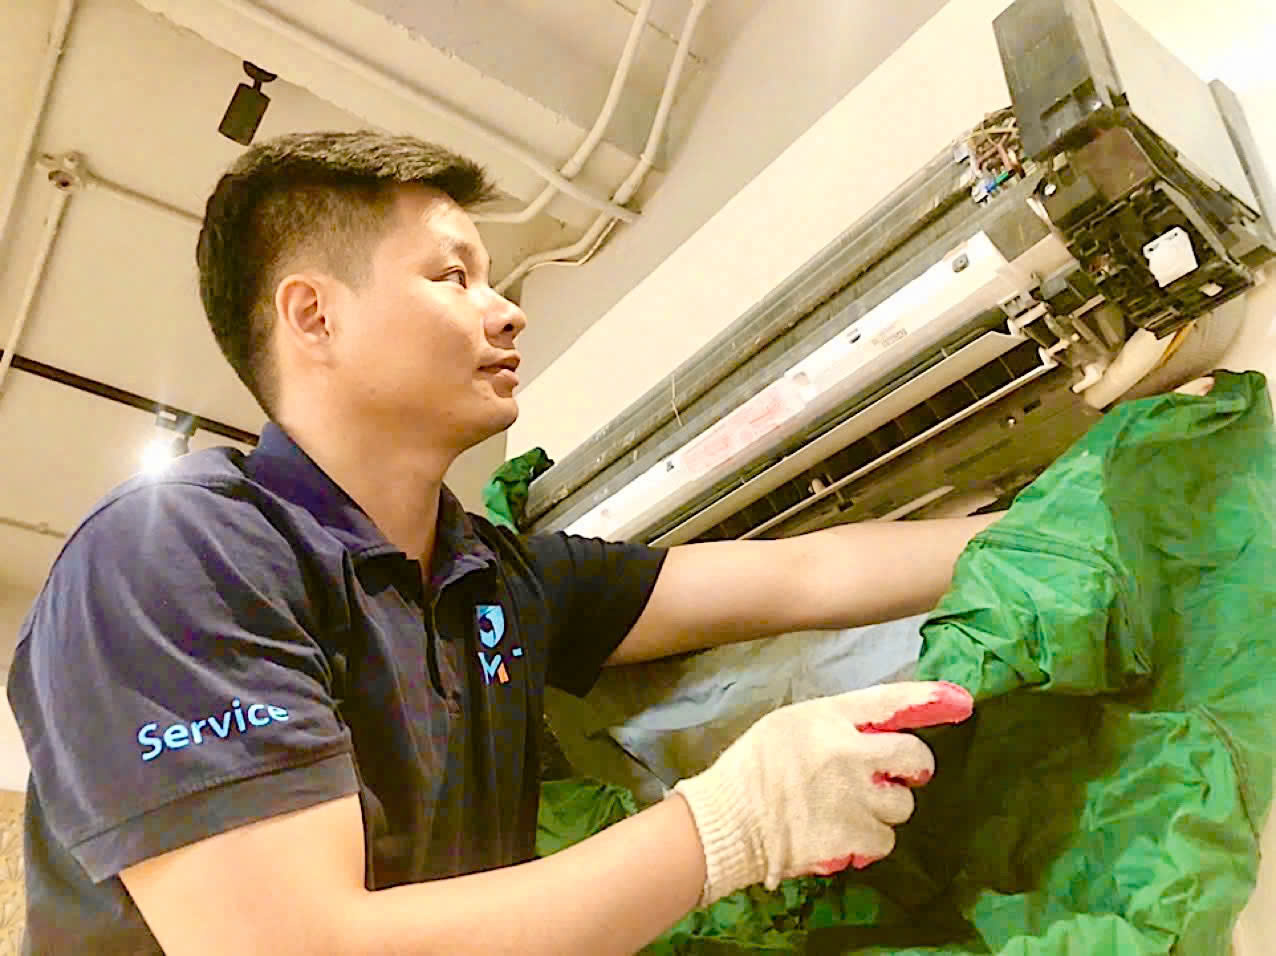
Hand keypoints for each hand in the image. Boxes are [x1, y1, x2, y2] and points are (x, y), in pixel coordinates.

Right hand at [671, 681, 972, 906]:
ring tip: (853, 810)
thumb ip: (836, 724)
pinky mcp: (852, 838)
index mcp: (828, 718)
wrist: (726, 823)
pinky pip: (885, 840)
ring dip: (885, 809)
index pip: (890, 701)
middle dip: (913, 768)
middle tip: (896, 776)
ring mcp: (853, 798)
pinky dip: (870, 841)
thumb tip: (880, 727)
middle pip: (914, 757)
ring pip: (903, 805)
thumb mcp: (790, 725)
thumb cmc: (752, 769)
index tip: (961, 702)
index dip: (930, 700)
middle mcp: (848, 754)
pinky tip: (844, 834)